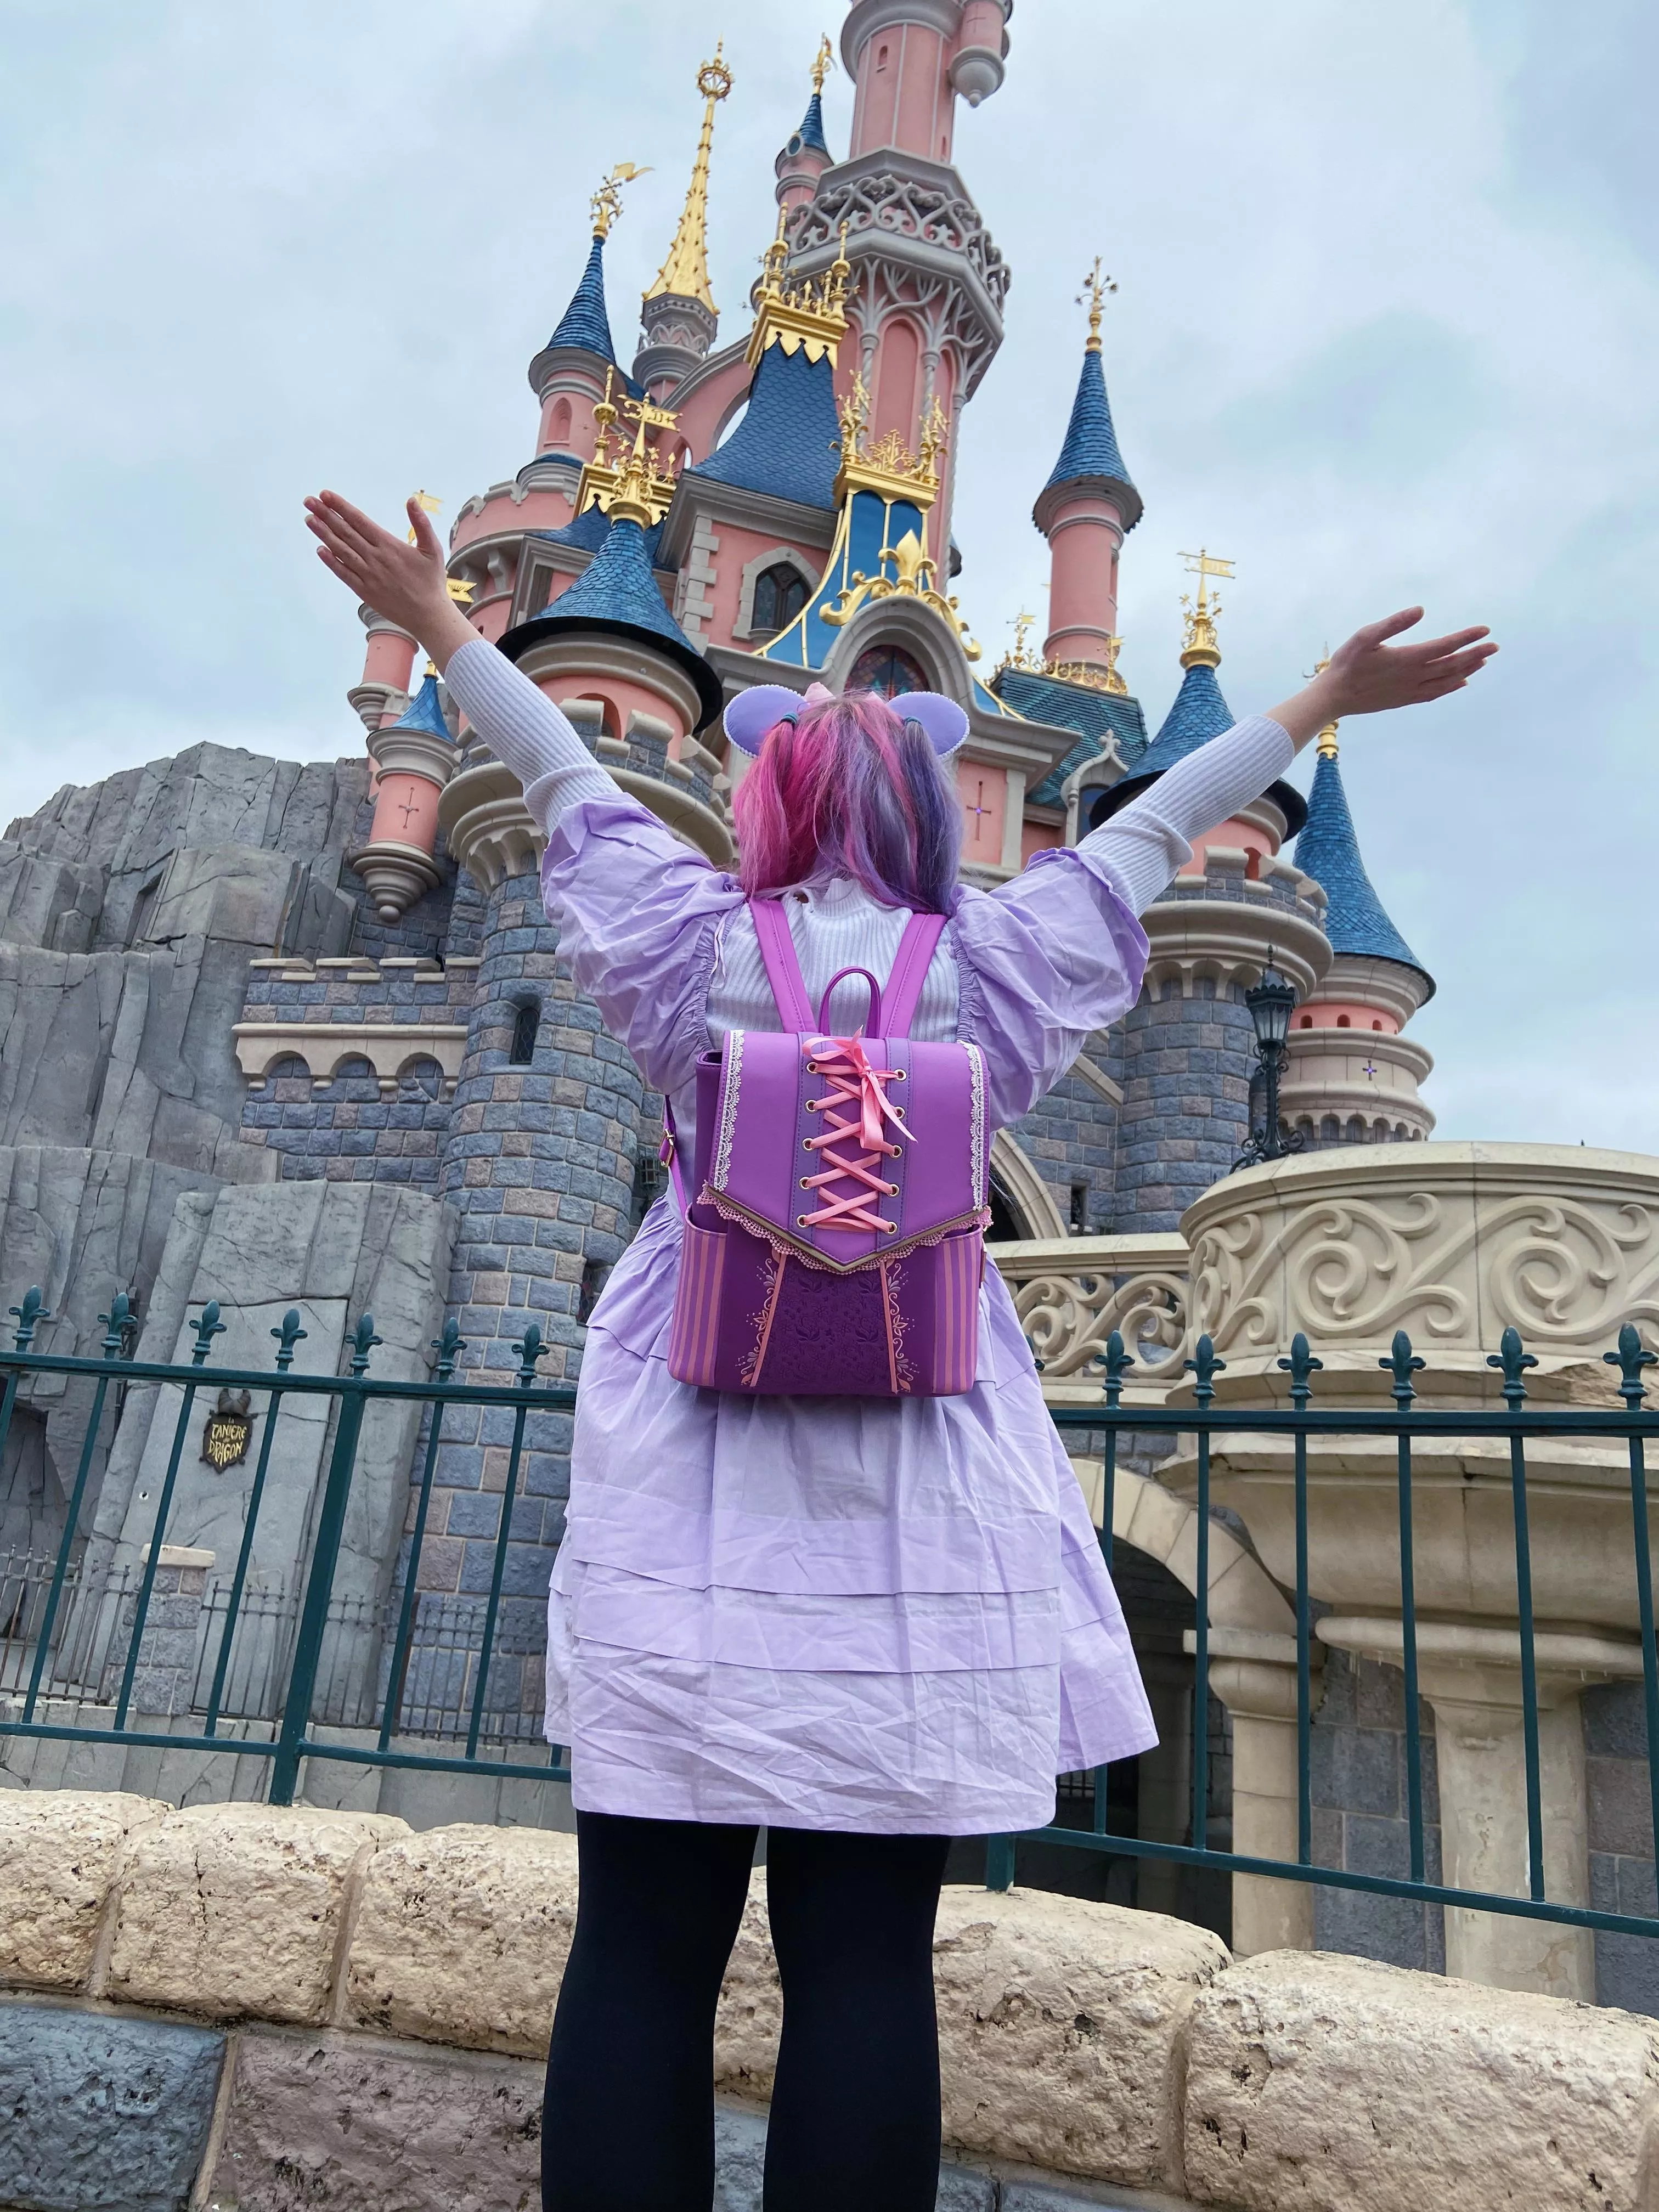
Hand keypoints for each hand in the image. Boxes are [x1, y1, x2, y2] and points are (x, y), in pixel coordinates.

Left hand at [303, 491, 477, 670]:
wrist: (428, 616)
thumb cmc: (431, 582)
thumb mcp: (433, 548)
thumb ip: (422, 523)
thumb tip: (412, 500)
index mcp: (389, 546)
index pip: (359, 521)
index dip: (341, 507)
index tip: (326, 495)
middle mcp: (375, 558)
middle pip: (345, 532)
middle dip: (326, 515)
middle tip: (309, 501)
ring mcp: (368, 575)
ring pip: (341, 550)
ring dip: (323, 534)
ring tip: (309, 519)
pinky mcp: (364, 591)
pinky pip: (344, 574)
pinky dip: (331, 562)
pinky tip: (320, 549)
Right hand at [1322, 608, 1496, 716]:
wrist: (1334, 697)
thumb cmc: (1347, 663)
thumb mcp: (1365, 636)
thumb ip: (1394, 623)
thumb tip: (1420, 610)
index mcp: (1407, 658)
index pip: (1445, 646)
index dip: (1467, 637)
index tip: (1485, 629)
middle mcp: (1414, 676)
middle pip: (1452, 665)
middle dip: (1476, 654)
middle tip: (1495, 646)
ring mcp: (1411, 690)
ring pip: (1447, 680)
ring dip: (1467, 669)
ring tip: (1483, 660)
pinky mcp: (1405, 699)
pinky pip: (1435, 693)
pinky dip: (1451, 687)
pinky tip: (1461, 682)